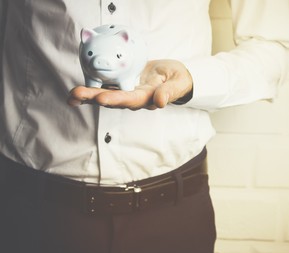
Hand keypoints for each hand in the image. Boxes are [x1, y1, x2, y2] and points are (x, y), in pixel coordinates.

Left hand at [68, 59, 192, 109]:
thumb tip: (159, 102)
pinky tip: (76, 91)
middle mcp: (134, 98)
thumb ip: (169, 92)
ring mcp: (126, 92)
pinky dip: (91, 88)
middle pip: (112, 99)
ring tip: (71, 95)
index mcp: (147, 98)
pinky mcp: (122, 84)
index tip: (101, 98)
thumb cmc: (178, 79)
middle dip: (93, 98)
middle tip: (75, 95)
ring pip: (105, 94)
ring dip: (88, 95)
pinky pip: (105, 86)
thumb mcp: (178, 83)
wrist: (174, 75)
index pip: (130, 100)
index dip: (116, 99)